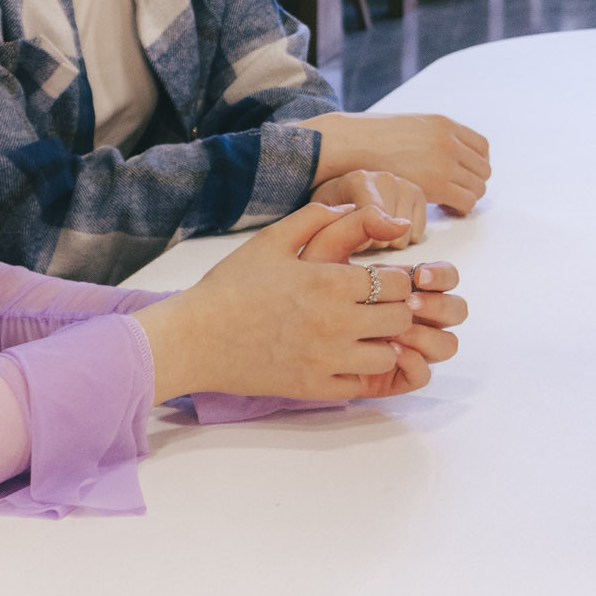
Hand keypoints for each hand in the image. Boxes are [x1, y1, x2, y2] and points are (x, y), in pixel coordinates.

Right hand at [136, 201, 454, 401]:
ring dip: (383, 342)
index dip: (395, 279)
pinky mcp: (313, 389)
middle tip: (378, 307)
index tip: (381, 280)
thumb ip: (320, 216)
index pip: (397, 283)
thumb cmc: (232, 285)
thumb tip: (357, 206)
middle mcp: (335, 323)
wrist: (195, 338)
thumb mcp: (273, 239)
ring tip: (365, 333)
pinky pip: (361, 384)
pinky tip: (345, 357)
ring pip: (388, 355)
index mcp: (329, 282)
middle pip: (400, 318)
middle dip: (395, 309)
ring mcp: (326, 360)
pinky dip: (361, 371)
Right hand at [304, 112, 491, 215]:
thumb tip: (437, 148)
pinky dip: (460, 208)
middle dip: (472, 182)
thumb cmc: (371, 138)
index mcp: (445, 124)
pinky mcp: (437, 184)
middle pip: (483, 169)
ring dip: (467, 196)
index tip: (464, 175)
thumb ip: (430, 136)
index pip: (482, 147)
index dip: (476, 164)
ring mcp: (445, 162)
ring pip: (478, 187)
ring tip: (447, 202)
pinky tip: (443, 209)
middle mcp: (450, 141)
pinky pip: (467, 201)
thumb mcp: (409, 126)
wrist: (352, 144)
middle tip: (455, 192)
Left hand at [312, 169, 428, 247]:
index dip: (365, 240)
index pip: (374, 216)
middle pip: (388, 232)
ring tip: (375, 229)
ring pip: (404, 235)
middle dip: (374, 241)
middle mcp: (385, 178)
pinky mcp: (418, 195)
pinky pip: (417, 233)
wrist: (344, 191)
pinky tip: (390, 228)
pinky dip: (404, 237)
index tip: (360, 246)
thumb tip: (364, 241)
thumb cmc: (332, 208)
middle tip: (362, 233)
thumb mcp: (324, 217)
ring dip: (389, 240)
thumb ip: (338, 228)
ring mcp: (404, 185)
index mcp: (359, 180)